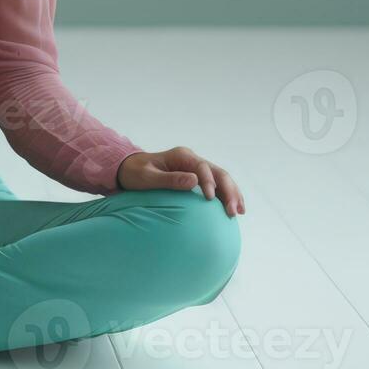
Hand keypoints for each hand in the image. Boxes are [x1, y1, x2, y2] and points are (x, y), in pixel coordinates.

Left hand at [116, 147, 245, 216]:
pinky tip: (233, 210)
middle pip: (218, 172)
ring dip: (232, 194)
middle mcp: (192, 160)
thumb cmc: (136, 173)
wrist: (130, 170)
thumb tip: (194, 181)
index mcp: (182, 156)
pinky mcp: (197, 180)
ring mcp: (196, 169)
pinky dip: (226, 197)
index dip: (209, 182)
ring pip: (221, 179)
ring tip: (239, 212)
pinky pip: (216, 187)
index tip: (210, 199)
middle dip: (228, 190)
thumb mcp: (148, 177)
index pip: (202, 167)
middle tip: (232, 211)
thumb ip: (169, 179)